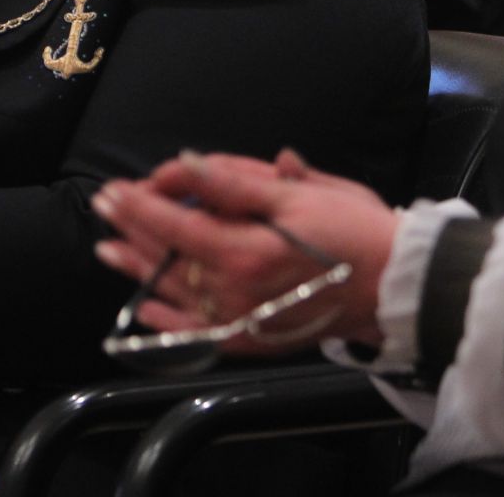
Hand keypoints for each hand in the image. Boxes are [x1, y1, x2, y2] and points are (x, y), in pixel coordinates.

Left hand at [92, 149, 396, 352]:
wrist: (399, 283)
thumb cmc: (354, 229)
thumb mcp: (297, 194)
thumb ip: (235, 182)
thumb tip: (186, 164)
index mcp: (245, 252)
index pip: (174, 226)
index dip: (140, 205)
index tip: (115, 188)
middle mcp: (235, 293)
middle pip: (168, 258)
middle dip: (133, 229)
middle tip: (105, 206)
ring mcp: (242, 321)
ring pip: (176, 293)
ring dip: (139, 271)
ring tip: (108, 250)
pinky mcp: (254, 340)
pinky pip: (200, 335)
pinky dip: (169, 326)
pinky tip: (144, 312)